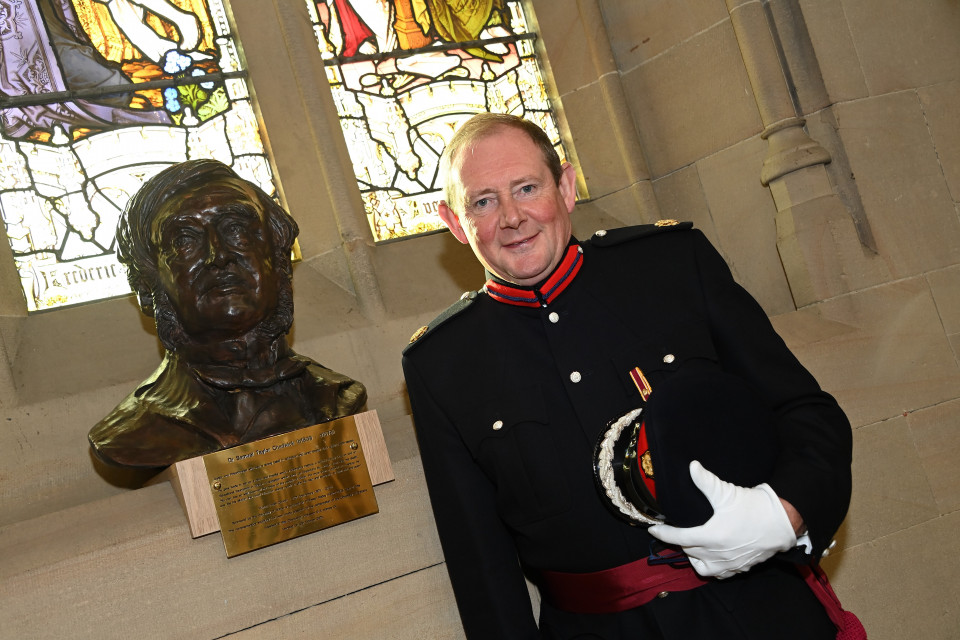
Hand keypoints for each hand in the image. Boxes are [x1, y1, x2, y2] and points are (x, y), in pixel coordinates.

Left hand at [648, 460, 796, 578]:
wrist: (783, 523)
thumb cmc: (754, 507)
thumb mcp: (727, 493)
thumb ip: (706, 481)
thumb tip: (692, 466)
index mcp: (711, 536)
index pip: (679, 538)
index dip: (663, 534)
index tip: (653, 530)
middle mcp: (718, 554)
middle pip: (689, 552)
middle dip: (678, 542)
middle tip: (674, 532)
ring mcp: (729, 564)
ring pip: (701, 567)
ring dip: (693, 557)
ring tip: (691, 545)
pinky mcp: (740, 568)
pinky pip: (719, 574)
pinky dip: (710, 567)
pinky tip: (710, 557)